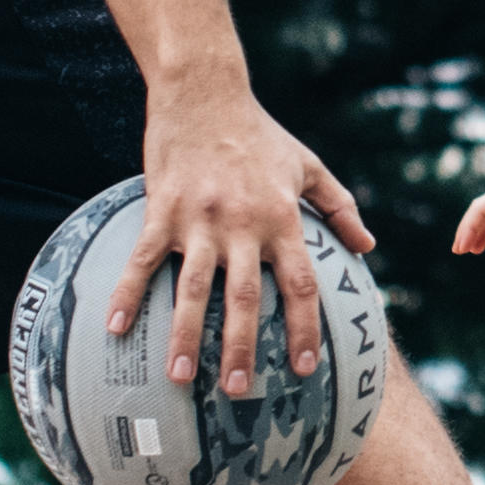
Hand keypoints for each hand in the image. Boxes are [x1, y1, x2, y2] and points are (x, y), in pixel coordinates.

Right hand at [106, 86, 370, 396]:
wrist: (205, 92)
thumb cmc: (260, 132)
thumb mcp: (308, 165)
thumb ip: (340, 207)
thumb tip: (368, 247)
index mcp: (283, 218)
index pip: (301, 283)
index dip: (305, 328)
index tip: (305, 368)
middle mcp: (244, 224)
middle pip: (247, 297)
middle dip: (243, 348)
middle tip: (241, 392)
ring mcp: (200, 219)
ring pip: (195, 287)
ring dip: (187, 335)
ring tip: (181, 378)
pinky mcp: (162, 210)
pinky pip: (143, 260)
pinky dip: (129, 294)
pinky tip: (116, 329)